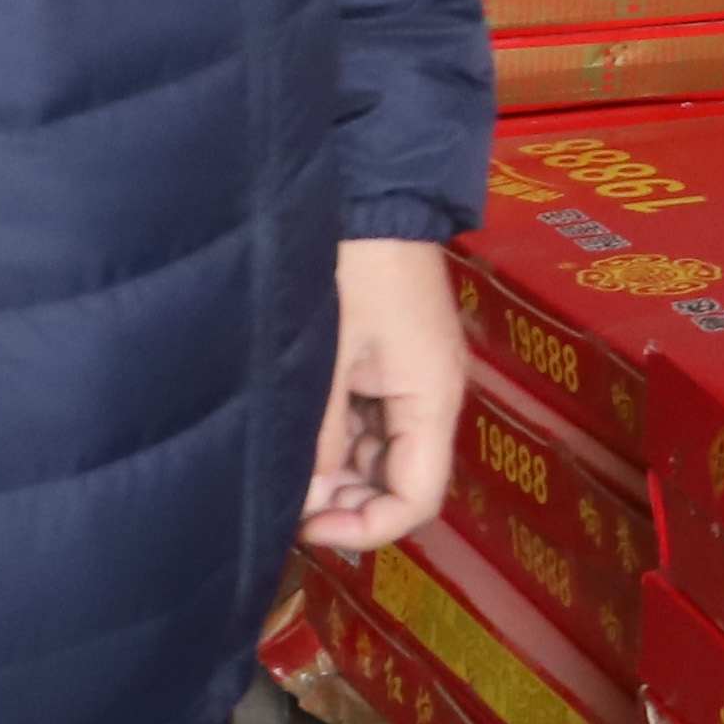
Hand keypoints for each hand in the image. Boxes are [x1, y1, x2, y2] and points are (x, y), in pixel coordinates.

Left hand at [300, 233, 470, 553]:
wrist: (377, 193)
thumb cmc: (356, 268)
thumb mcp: (331, 358)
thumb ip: (321, 434)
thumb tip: (308, 499)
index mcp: (431, 401)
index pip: (416, 500)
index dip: (365, 529)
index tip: (307, 525)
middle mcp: (435, 398)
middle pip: (402, 482)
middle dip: (348, 503)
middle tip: (289, 499)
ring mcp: (417, 381)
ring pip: (386, 456)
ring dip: (341, 473)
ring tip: (290, 467)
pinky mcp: (399, 364)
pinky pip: (376, 423)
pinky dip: (343, 440)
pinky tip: (305, 434)